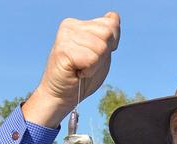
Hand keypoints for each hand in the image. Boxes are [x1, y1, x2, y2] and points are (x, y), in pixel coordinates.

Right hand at [23, 12, 120, 127]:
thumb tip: (114, 15)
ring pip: (101, 47)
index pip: (111, 25)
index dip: (111, 44)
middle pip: (107, 34)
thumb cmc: (81, 76)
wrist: (62, 95)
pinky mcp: (63, 50)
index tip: (95, 55)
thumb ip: (108, 34)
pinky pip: (92, 59)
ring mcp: (65, 36)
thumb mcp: (100, 52)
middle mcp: (70, 25)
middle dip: (103, 54)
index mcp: (79, 24)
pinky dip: (89, 70)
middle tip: (87, 63)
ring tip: (81, 68)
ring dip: (95, 64)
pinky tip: (77, 72)